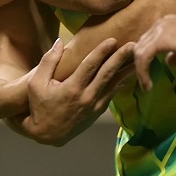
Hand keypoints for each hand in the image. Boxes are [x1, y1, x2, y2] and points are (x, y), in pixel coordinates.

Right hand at [14, 37, 135, 145]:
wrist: (47, 135)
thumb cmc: (40, 106)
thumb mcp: (37, 83)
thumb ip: (49, 61)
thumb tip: (59, 41)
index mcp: (72, 89)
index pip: (90, 66)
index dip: (101, 51)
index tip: (112, 40)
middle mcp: (86, 97)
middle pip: (107, 74)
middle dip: (121, 58)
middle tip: (134, 45)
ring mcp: (94, 106)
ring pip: (114, 85)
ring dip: (127, 71)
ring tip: (139, 58)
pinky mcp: (98, 112)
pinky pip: (112, 94)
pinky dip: (121, 83)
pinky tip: (129, 74)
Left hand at [133, 14, 175, 89]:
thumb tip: (169, 63)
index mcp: (166, 23)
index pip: (149, 40)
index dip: (147, 56)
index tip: (148, 72)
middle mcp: (160, 24)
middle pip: (140, 45)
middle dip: (139, 64)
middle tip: (144, 81)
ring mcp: (158, 30)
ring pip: (139, 52)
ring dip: (140, 71)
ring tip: (145, 86)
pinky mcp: (160, 40)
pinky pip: (143, 57)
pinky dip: (143, 72)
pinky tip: (148, 84)